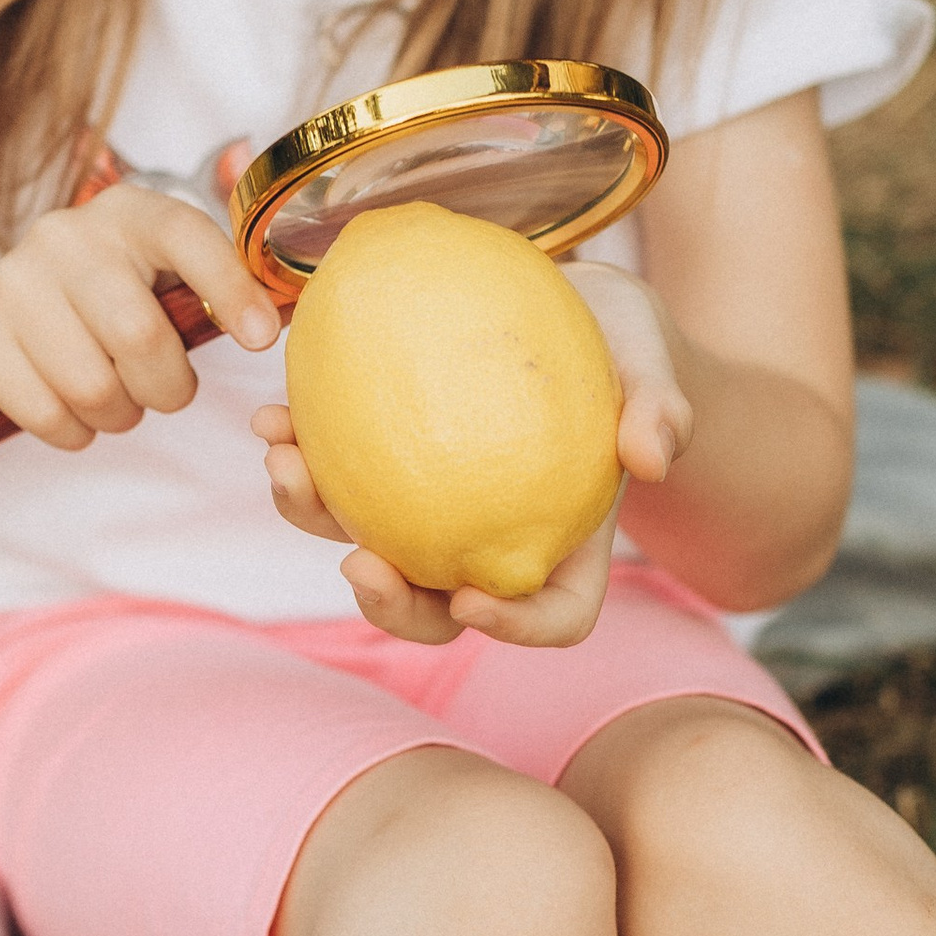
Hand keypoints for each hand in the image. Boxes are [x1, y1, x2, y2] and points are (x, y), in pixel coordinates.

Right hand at [0, 187, 279, 452]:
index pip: (185, 236)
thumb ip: (212, 291)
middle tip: (163, 393)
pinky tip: (69, 411)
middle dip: (166, 388)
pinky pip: (47, 414)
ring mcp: (10, 280)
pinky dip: (72, 433)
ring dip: (118, 416)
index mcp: (127, 213)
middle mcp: (64, 234)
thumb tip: (287, 316)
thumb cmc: (101, 308)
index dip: (230, 288)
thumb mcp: (156, 282)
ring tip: (112, 400)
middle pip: (140, 336)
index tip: (263, 339)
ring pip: (94, 387)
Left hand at [252, 260, 694, 648]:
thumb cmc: (620, 344)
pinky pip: (335, 476)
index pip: (555, 617)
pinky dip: (301, 453)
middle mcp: (492, 542)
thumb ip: (662, 405)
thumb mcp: (653, 362)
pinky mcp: (386, 461)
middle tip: (355, 565)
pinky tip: (273, 414)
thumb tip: (652, 455)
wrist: (567, 304)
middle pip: (440, 612)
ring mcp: (431, 508)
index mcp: (569, 545)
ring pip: (366, 544)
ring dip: (315, 517)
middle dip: (389, 606)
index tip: (470, 602)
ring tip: (285, 463)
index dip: (514, 630)